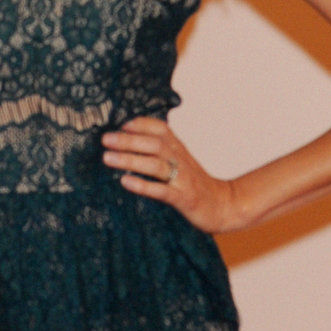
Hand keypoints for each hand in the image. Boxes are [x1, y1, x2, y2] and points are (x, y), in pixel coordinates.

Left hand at [101, 117, 239, 233]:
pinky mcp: (184, 198)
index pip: (161, 129)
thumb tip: (128, 139)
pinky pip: (162, 191)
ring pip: (156, 165)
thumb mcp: (179, 161)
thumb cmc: (194, 184)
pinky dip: (143, 185)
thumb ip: (160, 150)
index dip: (141, 124)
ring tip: (107, 158)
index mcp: (179, 149)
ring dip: (130, 160)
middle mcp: (181, 160)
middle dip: (128, 140)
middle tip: (105, 139)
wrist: (225, 206)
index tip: (120, 124)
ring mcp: (183, 179)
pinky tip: (125, 182)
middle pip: (154, 144)